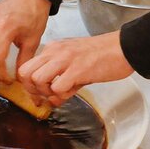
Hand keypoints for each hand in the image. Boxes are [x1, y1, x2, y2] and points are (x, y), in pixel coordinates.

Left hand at [17, 31, 133, 105]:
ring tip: (60, 93)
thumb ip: (60, 80)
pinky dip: (62, 95)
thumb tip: (51, 100)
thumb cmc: (101, 55)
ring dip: (46, 92)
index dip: (28, 85)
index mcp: (52, 49)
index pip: (26, 67)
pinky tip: (73, 91)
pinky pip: (57, 87)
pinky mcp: (78, 69)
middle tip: (45, 96)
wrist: (124, 48)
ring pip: (37, 79)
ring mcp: (65, 60)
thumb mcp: (74, 63)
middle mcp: (54, 52)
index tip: (37, 95)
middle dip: (32, 90)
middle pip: (25, 73)